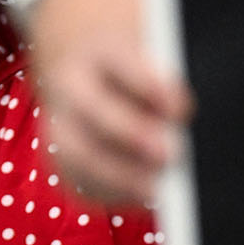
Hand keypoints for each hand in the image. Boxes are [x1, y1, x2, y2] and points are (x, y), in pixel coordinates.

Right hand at [32, 0, 193, 203]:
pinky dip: (107, 191)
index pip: (120, 61)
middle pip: (91, 108)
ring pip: (75, 150)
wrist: (86, 66)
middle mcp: (71, 84)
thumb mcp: (153, 52)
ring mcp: (59, 121)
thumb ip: (167, 81)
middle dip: (130, 133)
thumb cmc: (138, 66)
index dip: (149, 85)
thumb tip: (185, 118)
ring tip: (157, 189)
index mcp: (99, 49)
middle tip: (170, 154)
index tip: (182, 110)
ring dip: (115, 173)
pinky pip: (76, 178)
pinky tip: (141, 195)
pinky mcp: (60, 155)